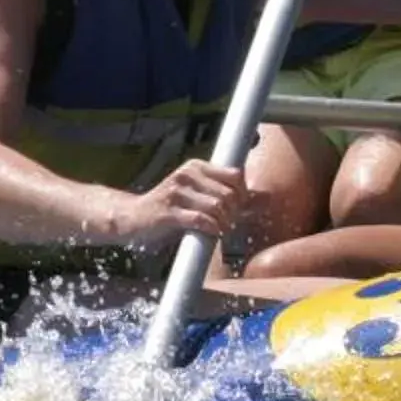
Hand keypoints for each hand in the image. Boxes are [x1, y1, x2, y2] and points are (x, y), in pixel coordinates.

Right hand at [113, 159, 247, 251]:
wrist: (133, 219)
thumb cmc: (172, 209)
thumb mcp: (201, 197)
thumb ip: (232, 198)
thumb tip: (268, 199)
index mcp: (195, 167)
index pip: (235, 175)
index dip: (243, 195)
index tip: (237, 208)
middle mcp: (186, 175)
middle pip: (229, 194)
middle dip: (234, 212)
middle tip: (228, 223)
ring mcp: (176, 193)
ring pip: (217, 207)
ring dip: (224, 223)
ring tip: (219, 228)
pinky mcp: (168, 212)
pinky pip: (201, 220)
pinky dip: (212, 228)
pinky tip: (211, 233)